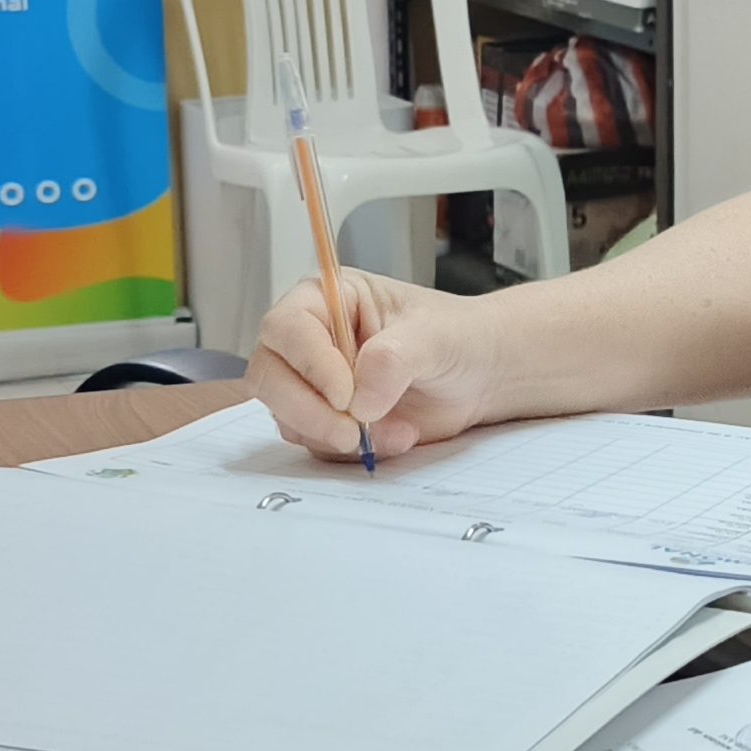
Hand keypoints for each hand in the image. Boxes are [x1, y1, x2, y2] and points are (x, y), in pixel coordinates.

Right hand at [246, 268, 510, 460]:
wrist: (481, 377)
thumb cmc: (457, 337)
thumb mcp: (435, 335)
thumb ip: (394, 358)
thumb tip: (359, 398)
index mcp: (327, 299)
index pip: (287, 328)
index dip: (309, 362)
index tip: (346, 392)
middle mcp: (310, 341)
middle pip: (269, 377)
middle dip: (307, 411)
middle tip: (351, 431)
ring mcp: (314, 385)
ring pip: (288, 417)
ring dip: (337, 435)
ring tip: (397, 428)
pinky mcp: (327, 421)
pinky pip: (317, 444)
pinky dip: (354, 450)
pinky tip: (397, 436)